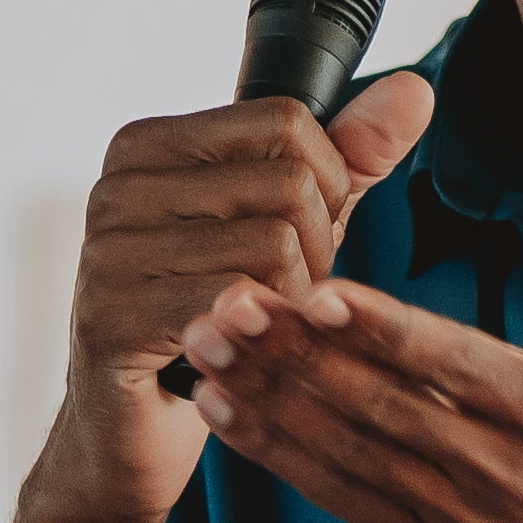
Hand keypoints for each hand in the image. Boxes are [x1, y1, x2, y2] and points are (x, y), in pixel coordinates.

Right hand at [36, 74, 442, 522]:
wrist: (130, 432)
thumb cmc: (214, 321)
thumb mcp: (290, 225)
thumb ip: (349, 158)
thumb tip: (415, 91)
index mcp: (150, 145)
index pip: (287, 123)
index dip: (327, 187)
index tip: (300, 238)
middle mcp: (118, 185)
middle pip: (287, 183)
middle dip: (315, 252)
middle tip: (278, 297)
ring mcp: (107, 249)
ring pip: (274, 245)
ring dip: (292, 302)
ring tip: (255, 326)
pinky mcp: (112, 315)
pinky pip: (238, 302)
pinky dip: (264, 333)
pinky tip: (241, 351)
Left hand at [173, 119, 522, 522]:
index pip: (454, 365)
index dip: (383, 330)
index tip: (319, 290)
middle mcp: (498, 471)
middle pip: (381, 406)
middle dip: (296, 354)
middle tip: (225, 303)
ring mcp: (458, 518)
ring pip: (349, 452)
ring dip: (271, 401)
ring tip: (206, 351)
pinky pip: (343, 499)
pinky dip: (283, 459)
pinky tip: (228, 416)